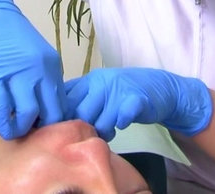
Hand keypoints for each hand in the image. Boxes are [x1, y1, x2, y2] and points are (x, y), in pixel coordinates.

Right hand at [0, 0, 65, 138]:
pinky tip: (3, 130)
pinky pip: (4, 108)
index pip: (63, 103)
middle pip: (52, 112)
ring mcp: (18, 74)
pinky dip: (6, 124)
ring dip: (23, 129)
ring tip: (16, 133)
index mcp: (53, 66)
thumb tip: (43, 104)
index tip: (46, 128)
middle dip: (44, 130)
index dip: (56, 121)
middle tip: (33, 135)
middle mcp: (40, 71)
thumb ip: (42, 77)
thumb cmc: (9, 34)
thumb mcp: (35, 54)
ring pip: (30, 113)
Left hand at [65, 67, 212, 140]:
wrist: (161, 88)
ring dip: (102, 132)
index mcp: (89, 80)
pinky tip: (121, 126)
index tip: (64, 130)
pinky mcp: (135, 100)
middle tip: (90, 134)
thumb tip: (53, 117)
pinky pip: (120, 118)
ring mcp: (118, 90)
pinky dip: (119, 125)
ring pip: (99, 121)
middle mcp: (101, 83)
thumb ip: (79, 99)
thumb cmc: (124, 92)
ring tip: (108, 132)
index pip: (65, 99)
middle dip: (82, 129)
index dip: (62, 117)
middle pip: (79, 113)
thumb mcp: (99, 90)